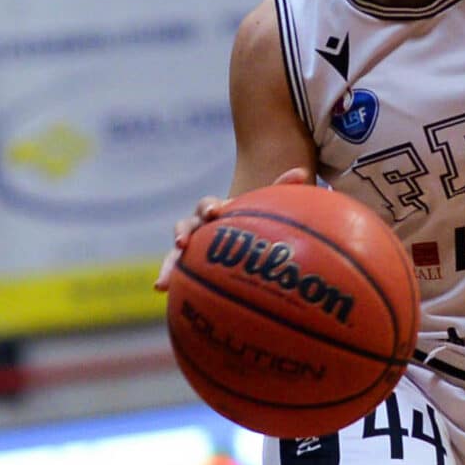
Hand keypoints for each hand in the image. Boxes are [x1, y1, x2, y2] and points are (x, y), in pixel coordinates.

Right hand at [155, 166, 312, 289]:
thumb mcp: (265, 207)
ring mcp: (192, 249)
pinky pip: (179, 276)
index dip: (209, 208)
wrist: (240, 234)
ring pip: (175, 254)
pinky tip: (161, 291)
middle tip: (182, 242)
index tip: (215, 213)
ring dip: (169, 265)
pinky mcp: (190, 268)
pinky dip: (170, 282)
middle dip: (181, 233)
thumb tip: (302, 173)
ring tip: (163, 282)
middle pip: (185, 226)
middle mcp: (199, 228)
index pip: (207, 205)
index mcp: (215, 211)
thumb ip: (281, 189)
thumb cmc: (254, 220)